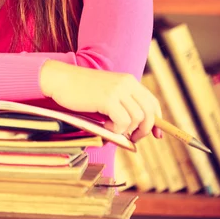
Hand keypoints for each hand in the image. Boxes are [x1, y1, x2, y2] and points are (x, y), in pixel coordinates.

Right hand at [39, 60, 161, 140]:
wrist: (61, 80)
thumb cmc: (82, 91)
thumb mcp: (107, 94)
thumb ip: (123, 105)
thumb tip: (137, 129)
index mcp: (128, 81)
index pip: (152, 102)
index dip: (157, 120)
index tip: (157, 135)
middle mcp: (127, 83)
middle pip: (149, 112)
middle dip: (144, 130)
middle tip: (132, 138)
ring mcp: (118, 90)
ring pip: (137, 119)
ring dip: (127, 130)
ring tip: (112, 127)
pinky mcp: (108, 99)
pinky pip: (123, 122)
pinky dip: (116, 129)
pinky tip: (105, 124)